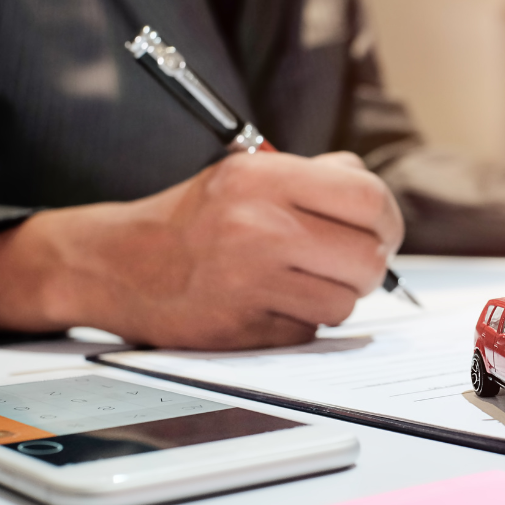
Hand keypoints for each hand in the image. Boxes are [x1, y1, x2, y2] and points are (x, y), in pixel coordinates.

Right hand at [0, 151, 403, 349]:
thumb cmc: (193, 217)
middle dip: (366, 266)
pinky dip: (298, 322)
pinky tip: (266, 303)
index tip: (380, 230)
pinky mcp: (242, 329)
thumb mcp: (246, 173)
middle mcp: (257, 228)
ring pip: (344, 303)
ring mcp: (249, 282)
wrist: (118, 263)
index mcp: (262, 179)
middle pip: (367, 259)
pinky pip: (308, 332)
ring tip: (297, 281)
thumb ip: (313, 175)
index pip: (367, 198)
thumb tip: (370, 190)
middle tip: (345, 263)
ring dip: (332, 297)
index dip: (386, 219)